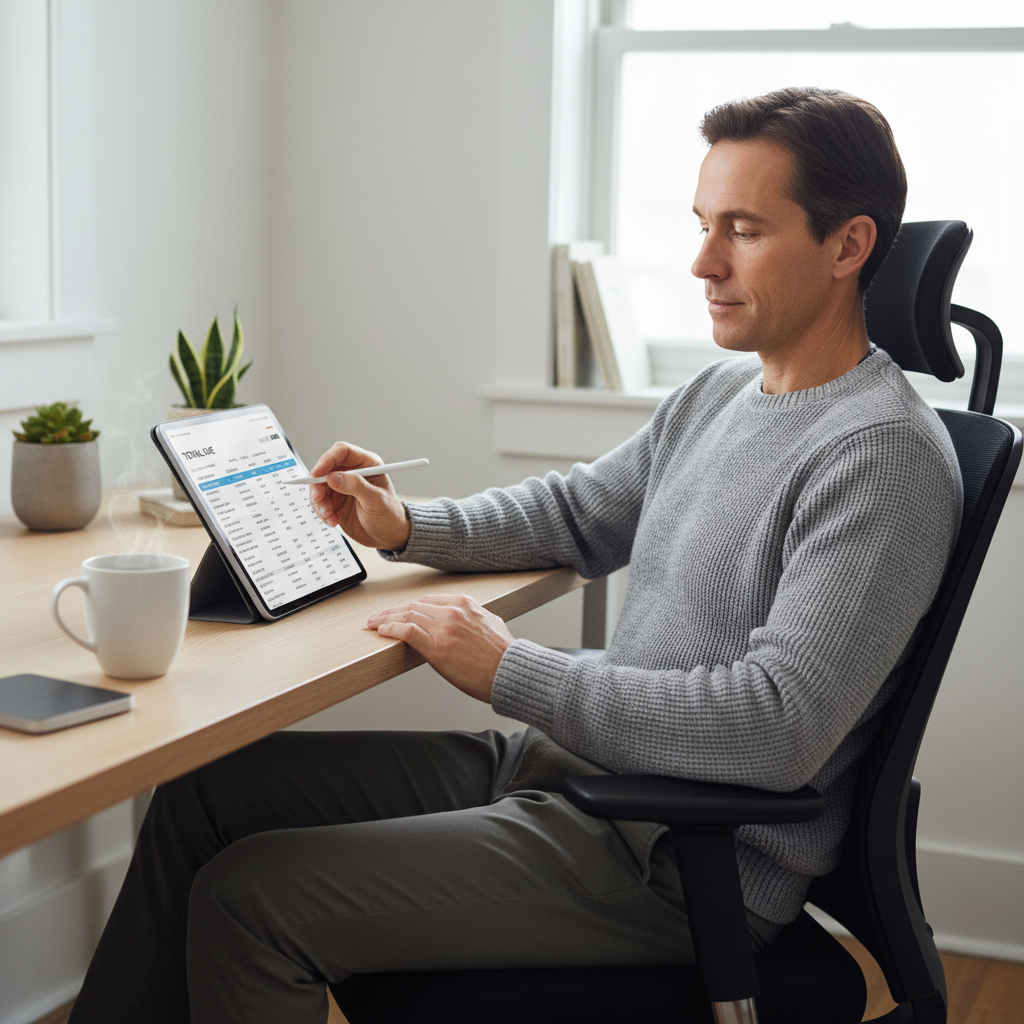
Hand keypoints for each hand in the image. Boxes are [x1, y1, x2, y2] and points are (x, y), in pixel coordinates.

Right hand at [309, 442, 411, 549]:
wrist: (387, 537)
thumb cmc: (389, 515)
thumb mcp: (375, 500)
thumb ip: (355, 486)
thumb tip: (333, 477)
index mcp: (367, 464)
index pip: (342, 452)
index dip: (327, 459)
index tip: (317, 473)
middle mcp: (352, 472)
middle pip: (325, 468)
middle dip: (318, 485)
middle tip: (318, 499)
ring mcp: (342, 486)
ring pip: (319, 486)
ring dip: (319, 502)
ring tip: (330, 515)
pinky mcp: (334, 500)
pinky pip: (319, 501)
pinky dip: (321, 511)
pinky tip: (333, 520)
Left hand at [367, 594, 513, 702]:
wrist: (511, 673)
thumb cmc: (504, 656)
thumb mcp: (491, 624)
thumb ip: (474, 618)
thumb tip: (465, 622)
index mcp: (465, 604)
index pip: (428, 601)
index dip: (409, 606)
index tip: (398, 611)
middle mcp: (453, 611)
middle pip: (413, 607)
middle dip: (393, 611)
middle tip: (378, 616)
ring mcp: (444, 628)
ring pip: (407, 616)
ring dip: (386, 619)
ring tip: (374, 624)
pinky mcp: (437, 647)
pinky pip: (407, 632)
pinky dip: (391, 629)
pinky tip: (382, 631)